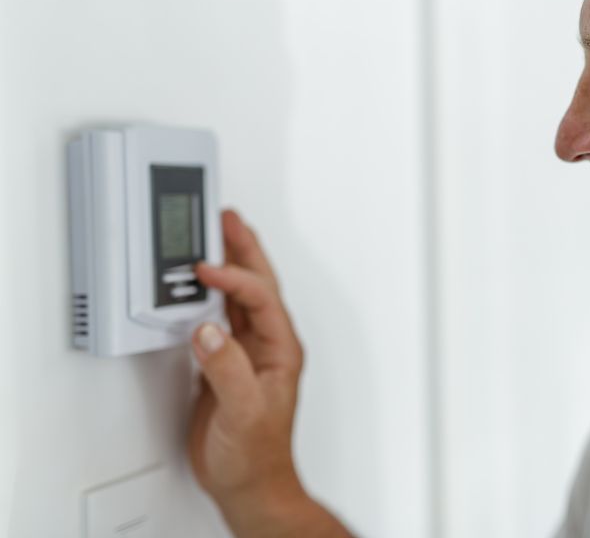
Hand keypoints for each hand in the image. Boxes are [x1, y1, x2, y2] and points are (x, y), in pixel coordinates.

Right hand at [188, 210, 304, 514]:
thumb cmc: (257, 453)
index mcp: (281, 349)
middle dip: (244, 250)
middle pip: (258, 285)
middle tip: (227, 218)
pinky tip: (195, 287)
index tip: (207, 268)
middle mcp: (267, 346)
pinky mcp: (226, 364)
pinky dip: (207, 297)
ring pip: (239, 297)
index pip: (260, 298)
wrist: (248, 483)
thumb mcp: (244, 410)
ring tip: (214, 237)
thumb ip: (227, 369)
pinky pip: (219, 319)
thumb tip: (208, 332)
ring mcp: (247, 353)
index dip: (235, 278)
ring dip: (228, 266)